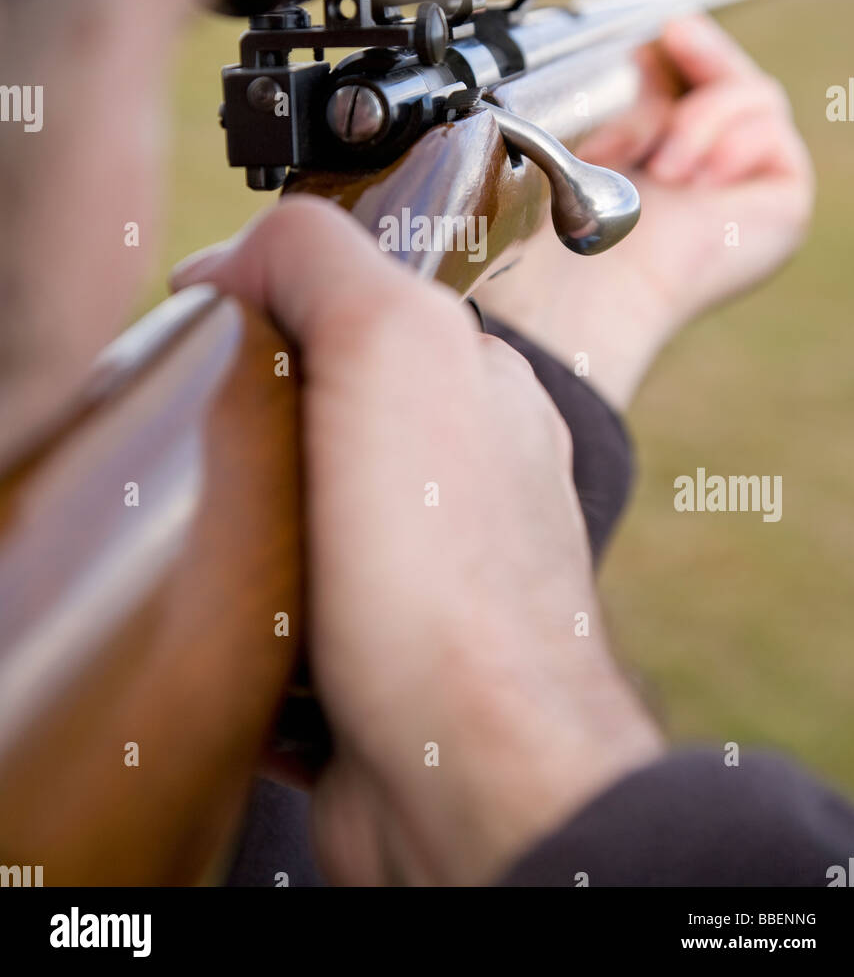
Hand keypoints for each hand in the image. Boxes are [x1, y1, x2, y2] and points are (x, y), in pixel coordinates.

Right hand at [172, 198, 660, 885]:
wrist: (464, 766)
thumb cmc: (442, 567)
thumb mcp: (385, 344)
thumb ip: (321, 259)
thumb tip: (240, 255)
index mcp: (474, 384)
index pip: (360, 305)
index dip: (274, 306)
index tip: (216, 334)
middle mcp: (463, 467)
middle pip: (321, 403)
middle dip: (252, 414)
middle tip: (210, 441)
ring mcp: (423, 565)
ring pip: (299, 506)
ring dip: (248, 516)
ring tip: (223, 531)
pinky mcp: (378, 651)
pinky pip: (292, 605)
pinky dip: (257, 606)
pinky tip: (248, 613)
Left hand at [475, 16, 814, 408]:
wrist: (580, 288)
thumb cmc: (560, 228)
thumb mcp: (576, 133)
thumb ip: (620, 83)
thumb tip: (661, 34)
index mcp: (648, 159)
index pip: (682, 76)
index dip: (674, 47)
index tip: (658, 29)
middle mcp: (699, 172)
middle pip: (721, 76)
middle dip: (686, 67)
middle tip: (655, 69)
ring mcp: (744, 187)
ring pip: (750, 92)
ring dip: (696, 117)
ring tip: (658, 165)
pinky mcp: (783, 200)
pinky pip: (772, 123)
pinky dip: (727, 135)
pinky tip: (690, 178)